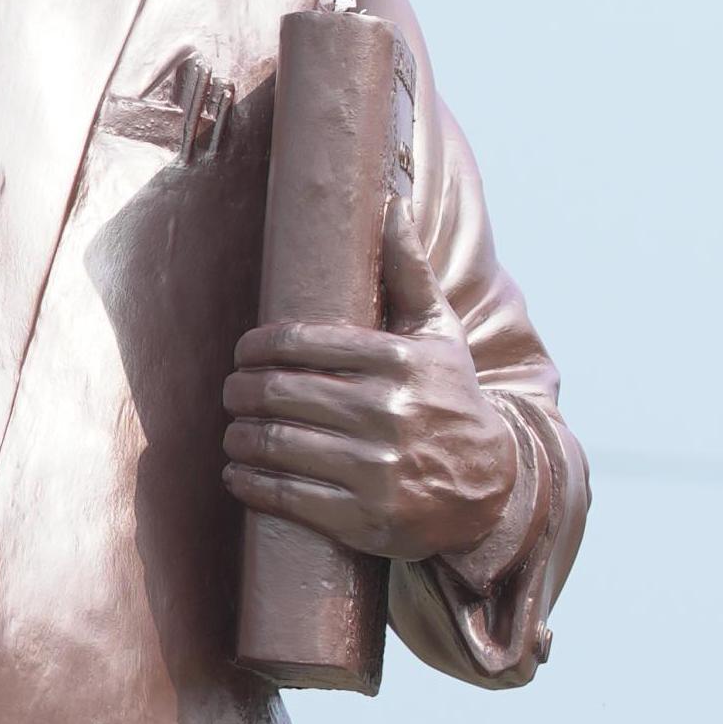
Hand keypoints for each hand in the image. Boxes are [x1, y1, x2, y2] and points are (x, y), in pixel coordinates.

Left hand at [225, 198, 515, 560]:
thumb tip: (391, 204)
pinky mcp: (364, 519)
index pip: (304, 342)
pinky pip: (286, 496)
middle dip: (242, 391)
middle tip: (231, 392)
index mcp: (400, 362)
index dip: (258, 347)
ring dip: (239, 436)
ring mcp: (376, 470)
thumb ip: (409, 272)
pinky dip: (249, 482)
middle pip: (281, 394)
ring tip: (232, 430)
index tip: (243, 352)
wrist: (491, 488)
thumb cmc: (451, 400)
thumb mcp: (439, 335)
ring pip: (277, 444)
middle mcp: (388, 414)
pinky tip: (238, 471)